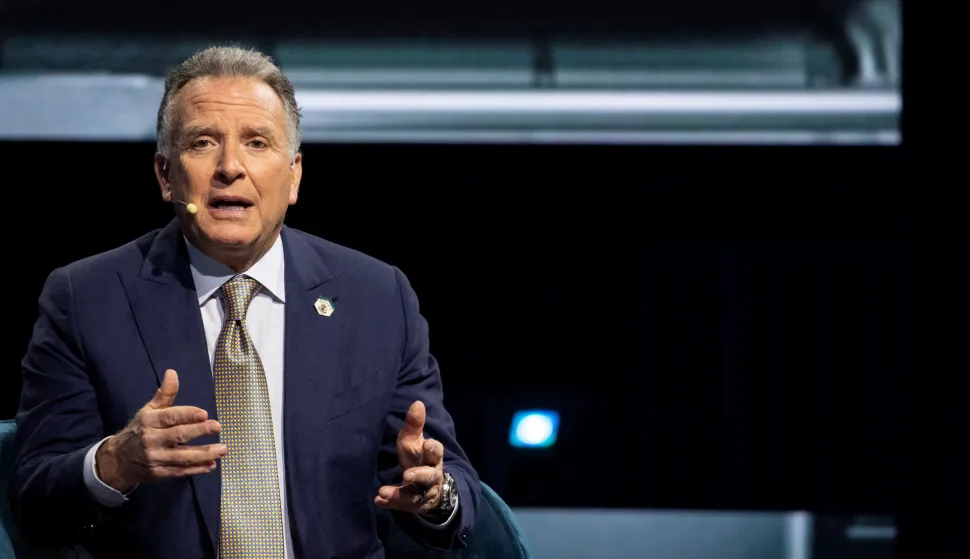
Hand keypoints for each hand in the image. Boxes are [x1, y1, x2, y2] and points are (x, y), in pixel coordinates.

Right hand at [96, 369, 225, 492]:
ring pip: (183, 457)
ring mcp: (155, 458)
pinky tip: (211, 465)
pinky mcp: (159, 474)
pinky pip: (180, 472)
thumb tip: (172, 372)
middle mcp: (152, 440)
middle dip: (199, 431)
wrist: (119, 459)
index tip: (204, 413)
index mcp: (150, 421)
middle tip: (217, 427)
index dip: (187, 415)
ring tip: (223, 449)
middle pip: (178, 436)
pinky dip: (197, 469)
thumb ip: (165, 394)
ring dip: (204, 454)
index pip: (170, 417)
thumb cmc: (141, 430)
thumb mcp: (149, 410)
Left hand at [375, 401, 444, 514]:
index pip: (436, 452)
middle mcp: (431, 475)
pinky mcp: (413, 504)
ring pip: (414, 495)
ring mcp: (423, 492)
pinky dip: (390, 503)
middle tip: (406, 475)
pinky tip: (378, 501)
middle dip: (419, 475)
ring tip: (382, 492)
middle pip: (428, 475)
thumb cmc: (418, 458)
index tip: (426, 444)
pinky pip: (402, 506)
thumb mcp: (415, 441)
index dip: (432, 449)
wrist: (429, 487)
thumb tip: (417, 403)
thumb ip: (414, 425)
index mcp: (432, 457)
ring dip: (398, 494)